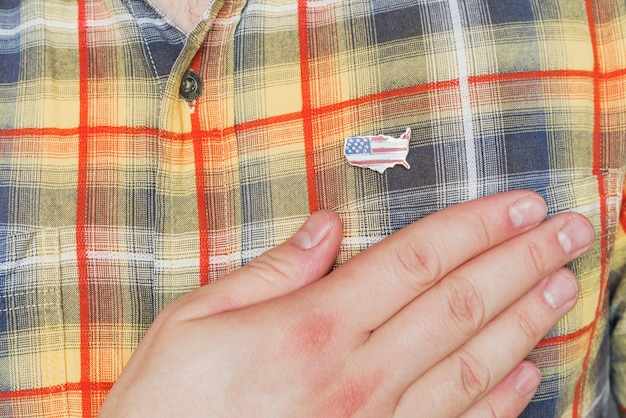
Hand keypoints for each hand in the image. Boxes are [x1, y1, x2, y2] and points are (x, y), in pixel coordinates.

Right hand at [98, 191, 593, 416]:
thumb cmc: (168, 404)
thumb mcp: (195, 320)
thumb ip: (270, 273)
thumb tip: (324, 228)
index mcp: (313, 327)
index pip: (416, 259)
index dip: (476, 226)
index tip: (520, 204)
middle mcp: (357, 373)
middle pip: (458, 303)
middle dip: (520, 260)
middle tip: (568, 230)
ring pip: (470, 363)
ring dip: (525, 320)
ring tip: (563, 286)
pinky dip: (499, 398)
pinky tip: (528, 374)